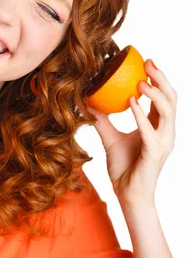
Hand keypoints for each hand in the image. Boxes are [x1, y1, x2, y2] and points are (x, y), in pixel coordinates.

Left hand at [86, 59, 176, 206]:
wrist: (127, 195)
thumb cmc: (123, 168)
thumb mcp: (110, 138)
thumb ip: (102, 120)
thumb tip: (87, 102)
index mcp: (157, 127)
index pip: (163, 98)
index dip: (157, 79)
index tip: (145, 61)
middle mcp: (165, 132)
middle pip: (171, 99)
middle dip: (161, 78)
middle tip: (147, 63)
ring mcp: (163, 142)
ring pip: (167, 111)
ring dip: (154, 93)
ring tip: (139, 81)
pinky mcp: (156, 152)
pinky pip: (150, 130)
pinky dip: (141, 114)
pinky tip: (131, 102)